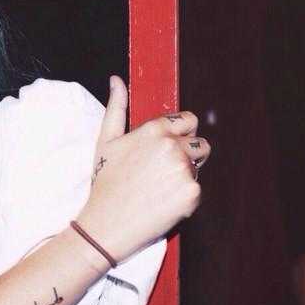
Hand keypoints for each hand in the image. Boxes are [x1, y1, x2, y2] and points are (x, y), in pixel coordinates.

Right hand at [75, 77, 209, 263]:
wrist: (107, 224)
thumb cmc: (104, 182)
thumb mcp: (105, 141)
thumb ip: (116, 107)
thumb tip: (116, 80)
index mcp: (153, 130)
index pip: (188, 120)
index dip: (179, 134)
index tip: (165, 148)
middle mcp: (171, 146)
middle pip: (199, 143)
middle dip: (187, 154)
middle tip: (160, 172)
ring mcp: (184, 170)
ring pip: (199, 166)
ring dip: (187, 173)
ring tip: (159, 187)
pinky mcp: (192, 194)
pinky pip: (197, 189)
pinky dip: (184, 197)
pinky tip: (162, 202)